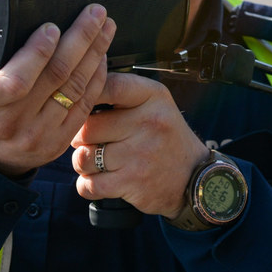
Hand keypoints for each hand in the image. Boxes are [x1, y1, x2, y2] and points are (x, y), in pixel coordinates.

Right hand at [0, 4, 114, 176]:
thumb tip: (11, 18)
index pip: (16, 79)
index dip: (38, 52)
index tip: (52, 26)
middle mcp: (13, 123)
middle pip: (56, 77)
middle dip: (80, 39)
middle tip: (96, 13)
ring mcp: (38, 135)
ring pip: (75, 88)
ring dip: (95, 53)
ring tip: (105, 27)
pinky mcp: (58, 142)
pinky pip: (84, 105)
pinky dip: (96, 77)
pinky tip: (101, 56)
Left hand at [71, 72, 209, 217]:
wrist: (193, 177)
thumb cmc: (166, 137)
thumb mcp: (155, 103)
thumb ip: (122, 92)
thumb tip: (79, 92)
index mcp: (153, 97)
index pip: (110, 86)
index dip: (87, 95)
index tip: (80, 103)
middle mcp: (147, 123)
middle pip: (88, 127)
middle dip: (80, 136)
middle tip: (87, 140)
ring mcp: (139, 154)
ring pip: (83, 158)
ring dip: (81, 162)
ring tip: (94, 160)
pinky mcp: (131, 183)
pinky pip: (88, 185)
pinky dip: (86, 185)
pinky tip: (97, 180)